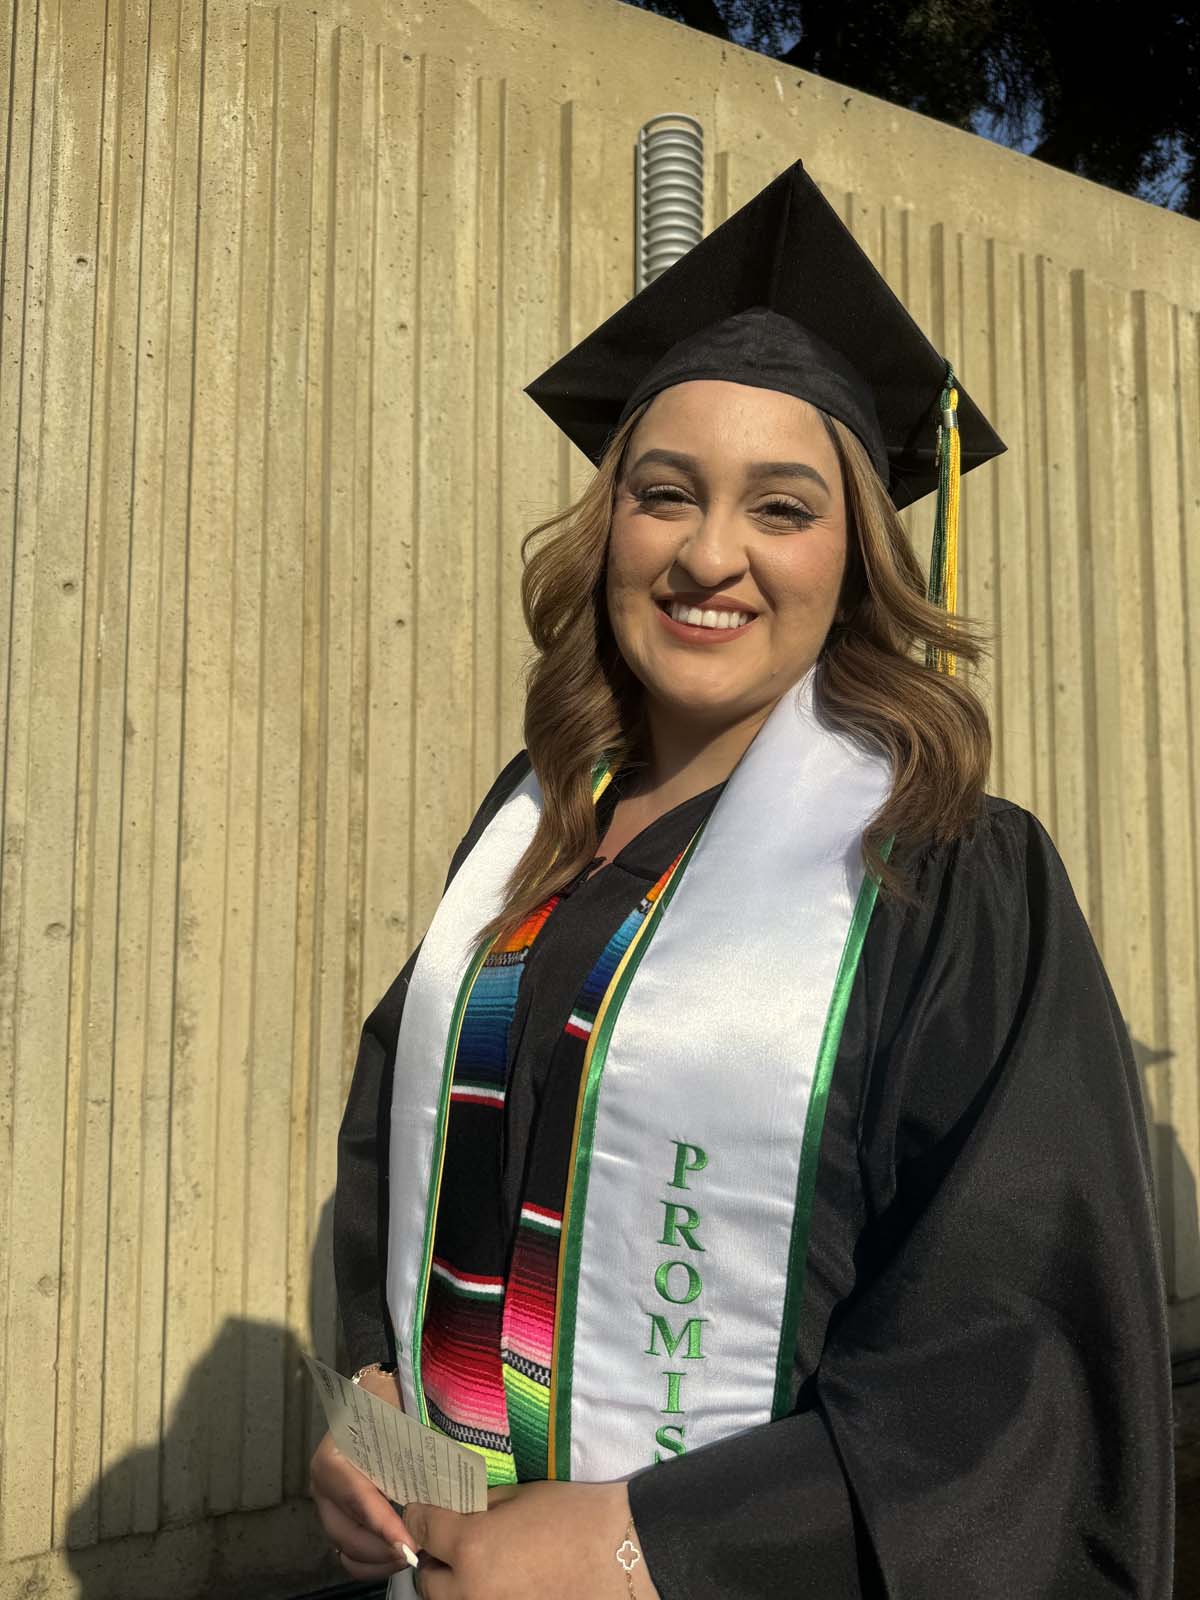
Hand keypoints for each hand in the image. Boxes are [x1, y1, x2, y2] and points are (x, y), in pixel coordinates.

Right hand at [308, 1368, 418, 1581]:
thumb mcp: (405, 1412)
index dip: (381, 1523)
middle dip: (382, 1549)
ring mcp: (329, 1503)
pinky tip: (401, 1556)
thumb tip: (449, 1467)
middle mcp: (325, 1482)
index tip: (410, 1542)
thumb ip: (420, 1435)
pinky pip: (349, 1553)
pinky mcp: (340, 1519)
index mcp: (334, 1453)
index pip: (355, 1495)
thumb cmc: (398, 1405)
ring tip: (413, 1556)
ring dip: (378, 1560)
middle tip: (418, 1553)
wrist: (387, 1397)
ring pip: (345, 1548)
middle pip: (344, 1531)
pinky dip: (373, 1563)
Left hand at [404, 1479, 660, 1599]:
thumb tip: (455, 1509)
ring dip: (453, 1584)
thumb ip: (479, 1505)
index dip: (420, 1515)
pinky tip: (501, 1580)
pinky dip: (480, 1595)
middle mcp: (470, 1590)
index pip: (421, 1529)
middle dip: (434, 1559)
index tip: (425, 1510)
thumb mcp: (519, 1496)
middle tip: (450, 1542)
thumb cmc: (572, 1515)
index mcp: (471, 1547)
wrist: (619, 1556)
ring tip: (476, 1565)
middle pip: (426, 1581)